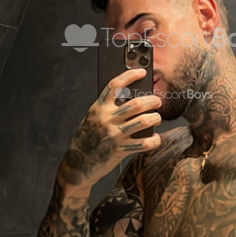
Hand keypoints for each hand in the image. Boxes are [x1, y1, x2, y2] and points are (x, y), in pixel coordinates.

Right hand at [60, 67, 161, 187]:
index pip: (115, 85)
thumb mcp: (93, 119)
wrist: (78, 165)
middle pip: (136, 104)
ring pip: (143, 121)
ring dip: (155, 118)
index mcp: (98, 108)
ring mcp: (114, 135)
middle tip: (157, 101)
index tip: (142, 72)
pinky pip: (144, 144)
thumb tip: (131, 98)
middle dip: (151, 101)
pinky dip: (153, 141)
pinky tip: (155, 138)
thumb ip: (108, 109)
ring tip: (157, 117)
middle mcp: (106, 119)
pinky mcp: (120, 150)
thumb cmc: (87, 139)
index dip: (130, 76)